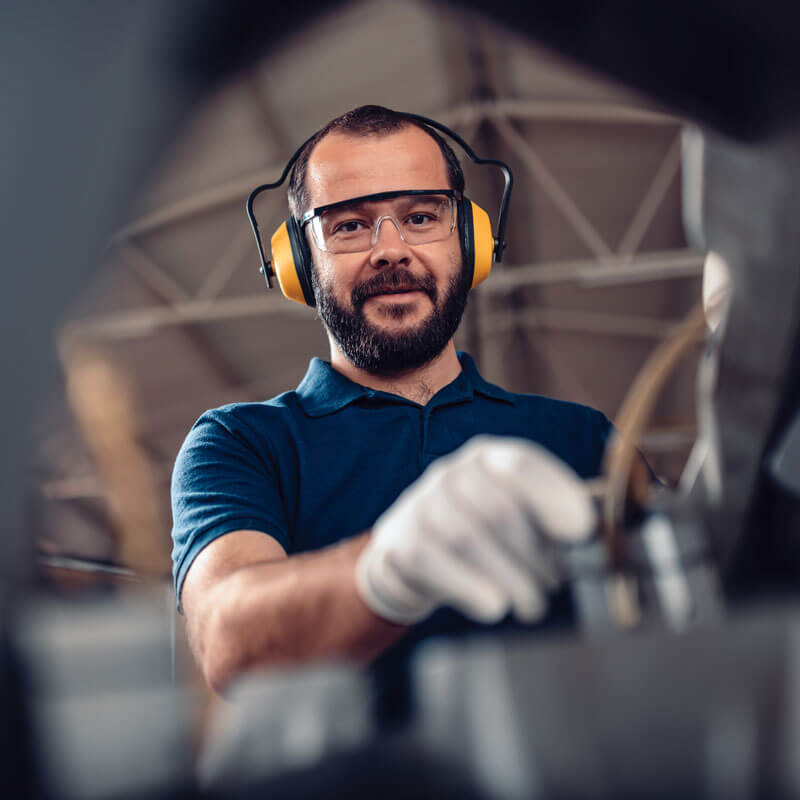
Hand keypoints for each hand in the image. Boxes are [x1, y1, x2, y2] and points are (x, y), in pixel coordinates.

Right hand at [355, 435, 595, 624]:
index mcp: (488, 457)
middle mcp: (451, 471)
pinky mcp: (400, 539)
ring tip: (532, 605)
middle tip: (554, 585)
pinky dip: (472, 589)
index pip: (521, 464)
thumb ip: (557, 520)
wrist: (412, 557)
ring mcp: (421, 502)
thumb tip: (601, 536)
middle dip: (537, 556)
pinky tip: (494, 607)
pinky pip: (435, 563)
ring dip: (511, 580)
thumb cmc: (482, 537)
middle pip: (501, 510)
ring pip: (470, 539)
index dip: (555, 497)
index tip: (582, 533)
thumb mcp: (518, 516)